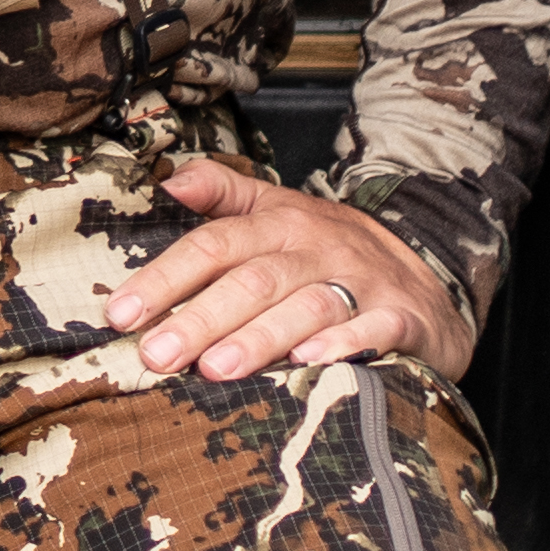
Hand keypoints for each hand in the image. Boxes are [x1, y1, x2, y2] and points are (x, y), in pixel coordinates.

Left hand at [117, 157, 465, 381]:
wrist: (430, 275)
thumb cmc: (332, 251)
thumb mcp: (280, 210)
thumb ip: (223, 193)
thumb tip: (168, 180)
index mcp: (281, 223)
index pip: (214, 245)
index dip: (165, 278)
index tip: (119, 314)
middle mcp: (319, 249)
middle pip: (254, 280)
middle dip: (201, 318)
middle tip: (157, 356)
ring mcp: (364, 283)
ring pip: (308, 306)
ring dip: (261, 337)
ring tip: (215, 369)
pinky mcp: (403, 319)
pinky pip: (374, 329)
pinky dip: (344, 344)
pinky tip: (310, 362)